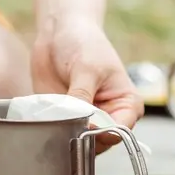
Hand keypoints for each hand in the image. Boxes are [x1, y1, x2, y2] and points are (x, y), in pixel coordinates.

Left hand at [31, 17, 143, 153]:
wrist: (59, 31)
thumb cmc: (84, 43)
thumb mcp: (87, 68)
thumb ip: (82, 97)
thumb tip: (78, 123)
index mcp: (127, 105)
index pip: (119, 132)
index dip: (100, 133)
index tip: (83, 125)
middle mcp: (109, 117)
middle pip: (99, 143)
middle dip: (82, 136)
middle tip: (66, 122)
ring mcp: (87, 121)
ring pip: (79, 143)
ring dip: (65, 134)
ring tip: (56, 116)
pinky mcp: (66, 120)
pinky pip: (59, 135)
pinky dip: (52, 130)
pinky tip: (47, 117)